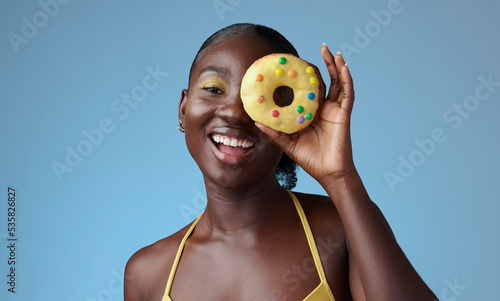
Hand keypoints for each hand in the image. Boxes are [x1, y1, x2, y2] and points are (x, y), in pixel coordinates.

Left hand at [256, 44, 355, 183]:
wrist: (328, 172)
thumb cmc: (310, 159)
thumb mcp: (287, 142)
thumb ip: (274, 132)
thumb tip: (255, 121)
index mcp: (312, 112)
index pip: (310, 89)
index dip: (305, 75)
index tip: (296, 62)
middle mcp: (325, 108)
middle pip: (326, 80)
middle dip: (324, 64)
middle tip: (319, 47)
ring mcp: (336, 109)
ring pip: (339, 82)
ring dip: (336, 66)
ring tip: (332, 51)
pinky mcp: (344, 113)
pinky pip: (347, 92)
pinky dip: (347, 78)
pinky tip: (343, 66)